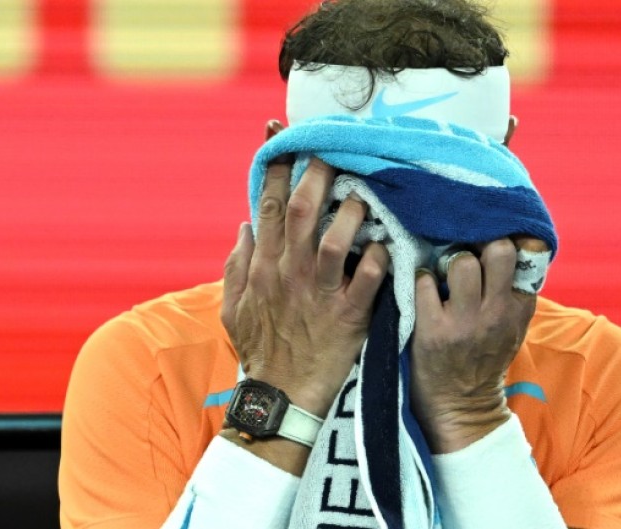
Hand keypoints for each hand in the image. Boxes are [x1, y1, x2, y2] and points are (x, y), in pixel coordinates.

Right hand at [220, 148, 389, 418]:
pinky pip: (366, 278)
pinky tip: (386, 244)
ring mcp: (319, 293)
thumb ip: (236, 265)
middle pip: (302, 210)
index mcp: (263, 266)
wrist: (282, 396)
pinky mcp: (348, 315)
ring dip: (352, 211)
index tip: (281, 135)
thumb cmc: (262, 349)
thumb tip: (243, 226)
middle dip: (318, 174)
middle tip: (335, 152)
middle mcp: (289, 272)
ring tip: (367, 194)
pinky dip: (378, 256)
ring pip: (335, 237)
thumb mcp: (234, 308)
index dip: (274, 166)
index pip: (267, 205)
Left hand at [410, 237, 548, 452]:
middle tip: (467, 251)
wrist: (462, 407)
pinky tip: (423, 289)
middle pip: (499, 250)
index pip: (524, 255)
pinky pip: (425, 282)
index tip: (491, 239)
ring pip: (462, 261)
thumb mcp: (512, 328)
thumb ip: (514, 293)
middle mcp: (496, 312)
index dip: (506, 240)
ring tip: (444, 272)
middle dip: (480, 243)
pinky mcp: (433, 330)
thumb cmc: (484, 360)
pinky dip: (421, 280)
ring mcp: (465, 321)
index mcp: (518, 309)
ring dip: (449, 260)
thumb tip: (511, 246)